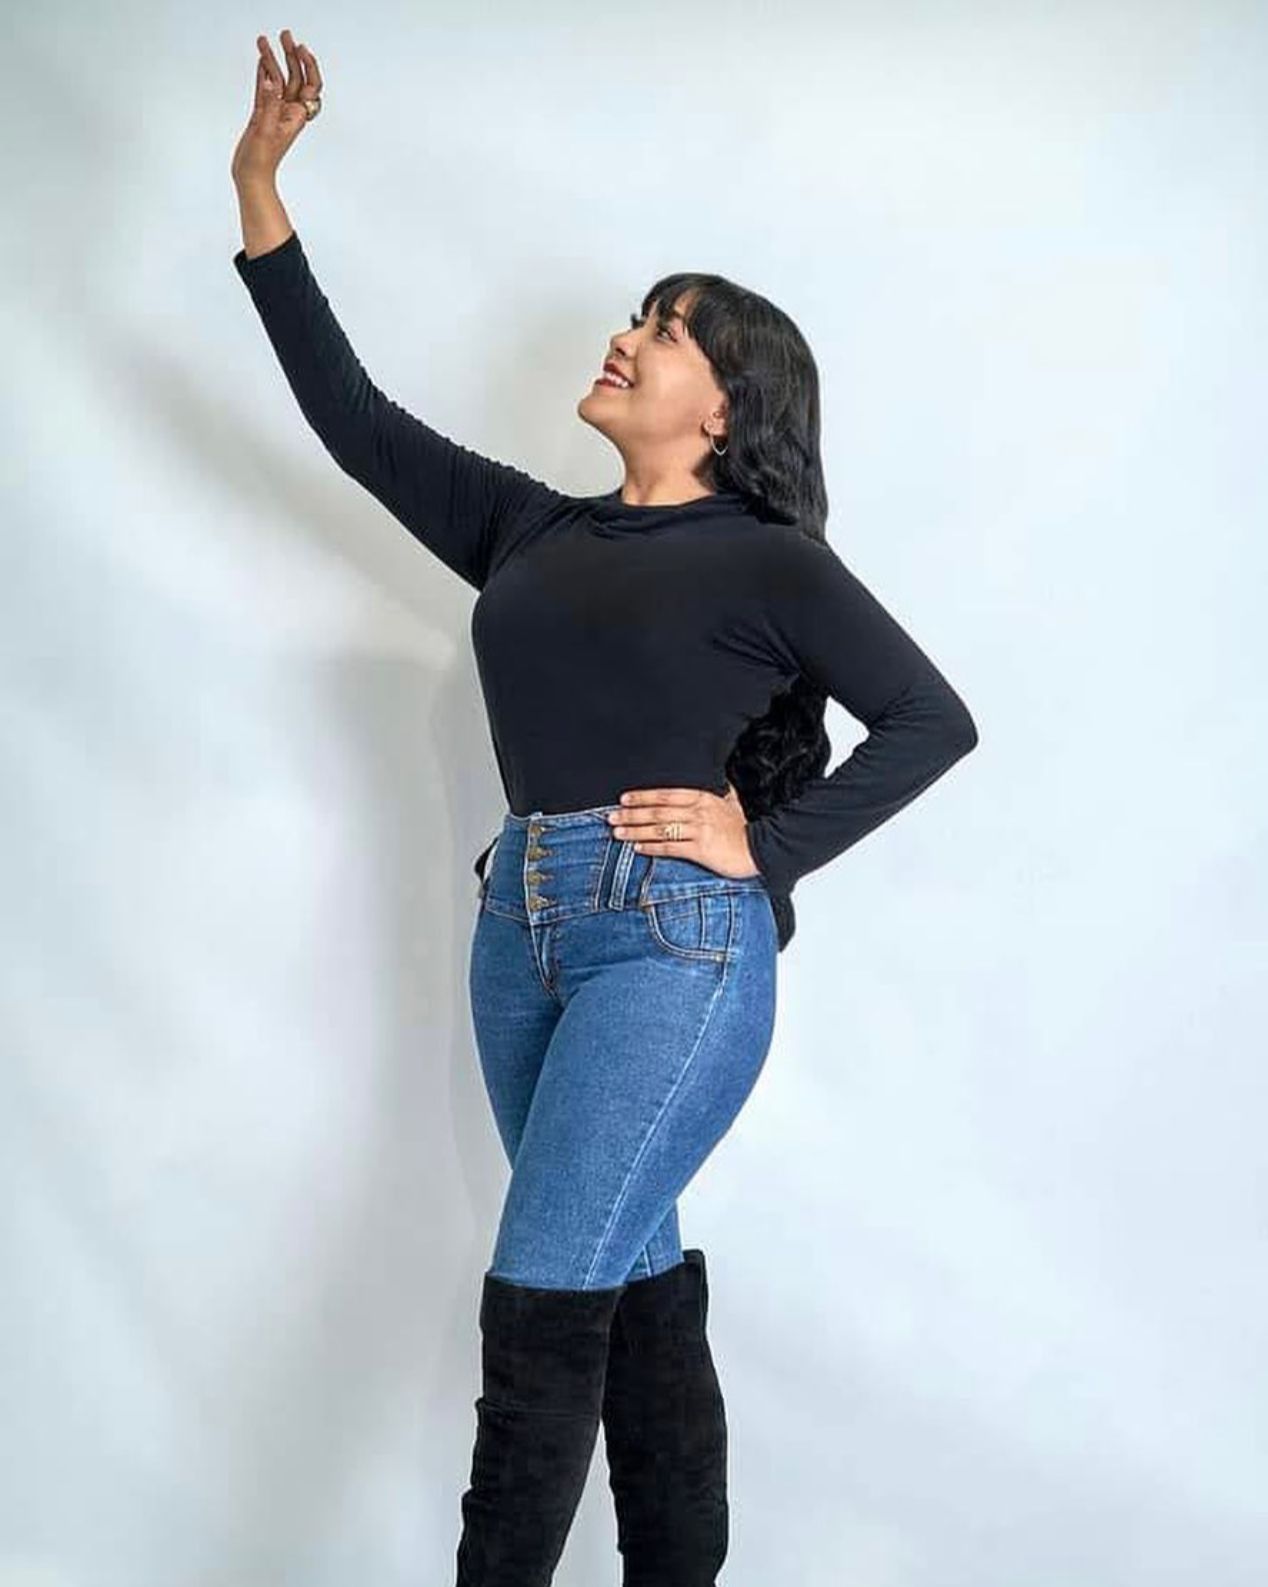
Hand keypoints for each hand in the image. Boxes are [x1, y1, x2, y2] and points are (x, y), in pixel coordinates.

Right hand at [231, 30, 322, 187]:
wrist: (251, 177)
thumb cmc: (261, 160)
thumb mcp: (265, 132)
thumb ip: (268, 106)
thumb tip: (271, 83)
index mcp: (296, 116)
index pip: (310, 86)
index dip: (309, 66)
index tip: (302, 49)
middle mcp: (288, 112)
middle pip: (294, 78)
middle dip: (291, 56)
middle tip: (284, 35)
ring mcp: (275, 112)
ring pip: (277, 81)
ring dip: (272, 61)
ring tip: (264, 41)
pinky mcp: (261, 115)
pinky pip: (264, 89)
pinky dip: (263, 74)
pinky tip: (261, 61)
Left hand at [606, 783, 760, 880]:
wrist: (761, 849)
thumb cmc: (744, 828)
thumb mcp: (733, 802)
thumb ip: (721, 790)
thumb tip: (719, 778)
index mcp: (703, 798)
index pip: (665, 794)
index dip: (642, 796)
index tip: (624, 799)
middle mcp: (698, 812)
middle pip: (657, 811)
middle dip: (631, 814)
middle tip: (611, 817)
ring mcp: (699, 830)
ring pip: (660, 828)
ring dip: (636, 831)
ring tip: (617, 833)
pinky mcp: (700, 850)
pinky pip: (670, 847)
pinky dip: (652, 847)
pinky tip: (638, 849)